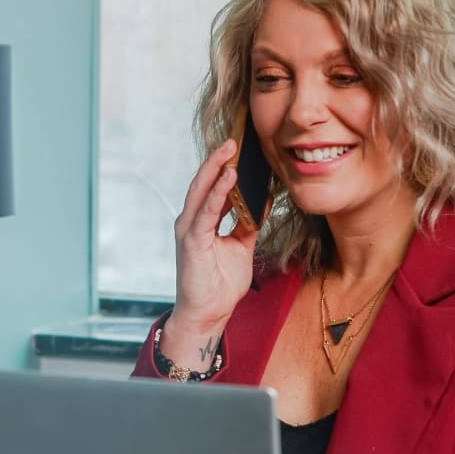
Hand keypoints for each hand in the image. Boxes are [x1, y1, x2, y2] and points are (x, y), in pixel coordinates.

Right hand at [162, 140, 260, 368]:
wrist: (208, 314)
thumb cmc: (220, 284)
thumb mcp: (242, 247)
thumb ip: (250, 223)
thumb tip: (264, 200)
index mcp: (203, 221)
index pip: (212, 187)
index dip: (224, 167)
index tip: (240, 148)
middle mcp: (192, 221)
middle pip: (204, 182)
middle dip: (218, 160)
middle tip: (234, 139)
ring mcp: (189, 230)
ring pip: (202, 191)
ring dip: (216, 169)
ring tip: (230, 150)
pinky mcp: (192, 242)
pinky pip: (207, 212)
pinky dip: (218, 193)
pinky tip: (229, 178)